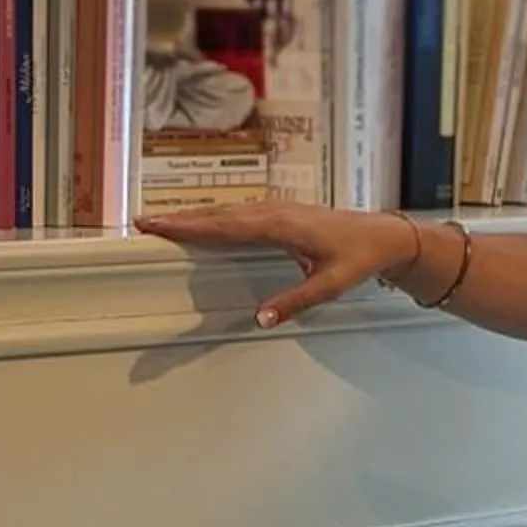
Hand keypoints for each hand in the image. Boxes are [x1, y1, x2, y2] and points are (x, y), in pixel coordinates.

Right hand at [136, 203, 426, 327]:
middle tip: (144, 223)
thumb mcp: (330, 285)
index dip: (189, 226)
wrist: (383, 235)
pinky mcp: (281, 212)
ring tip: (163, 222)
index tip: (159, 226)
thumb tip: (260, 318)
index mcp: (280, 225)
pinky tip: (204, 222)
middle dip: (180, 219)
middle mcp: (274, 211)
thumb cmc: (359, 257)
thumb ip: (294, 302)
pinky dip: (216, 216)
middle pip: (218, 214)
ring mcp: (277, 209)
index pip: (225, 226)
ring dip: (195, 216)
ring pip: (227, 211)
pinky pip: (240, 213)